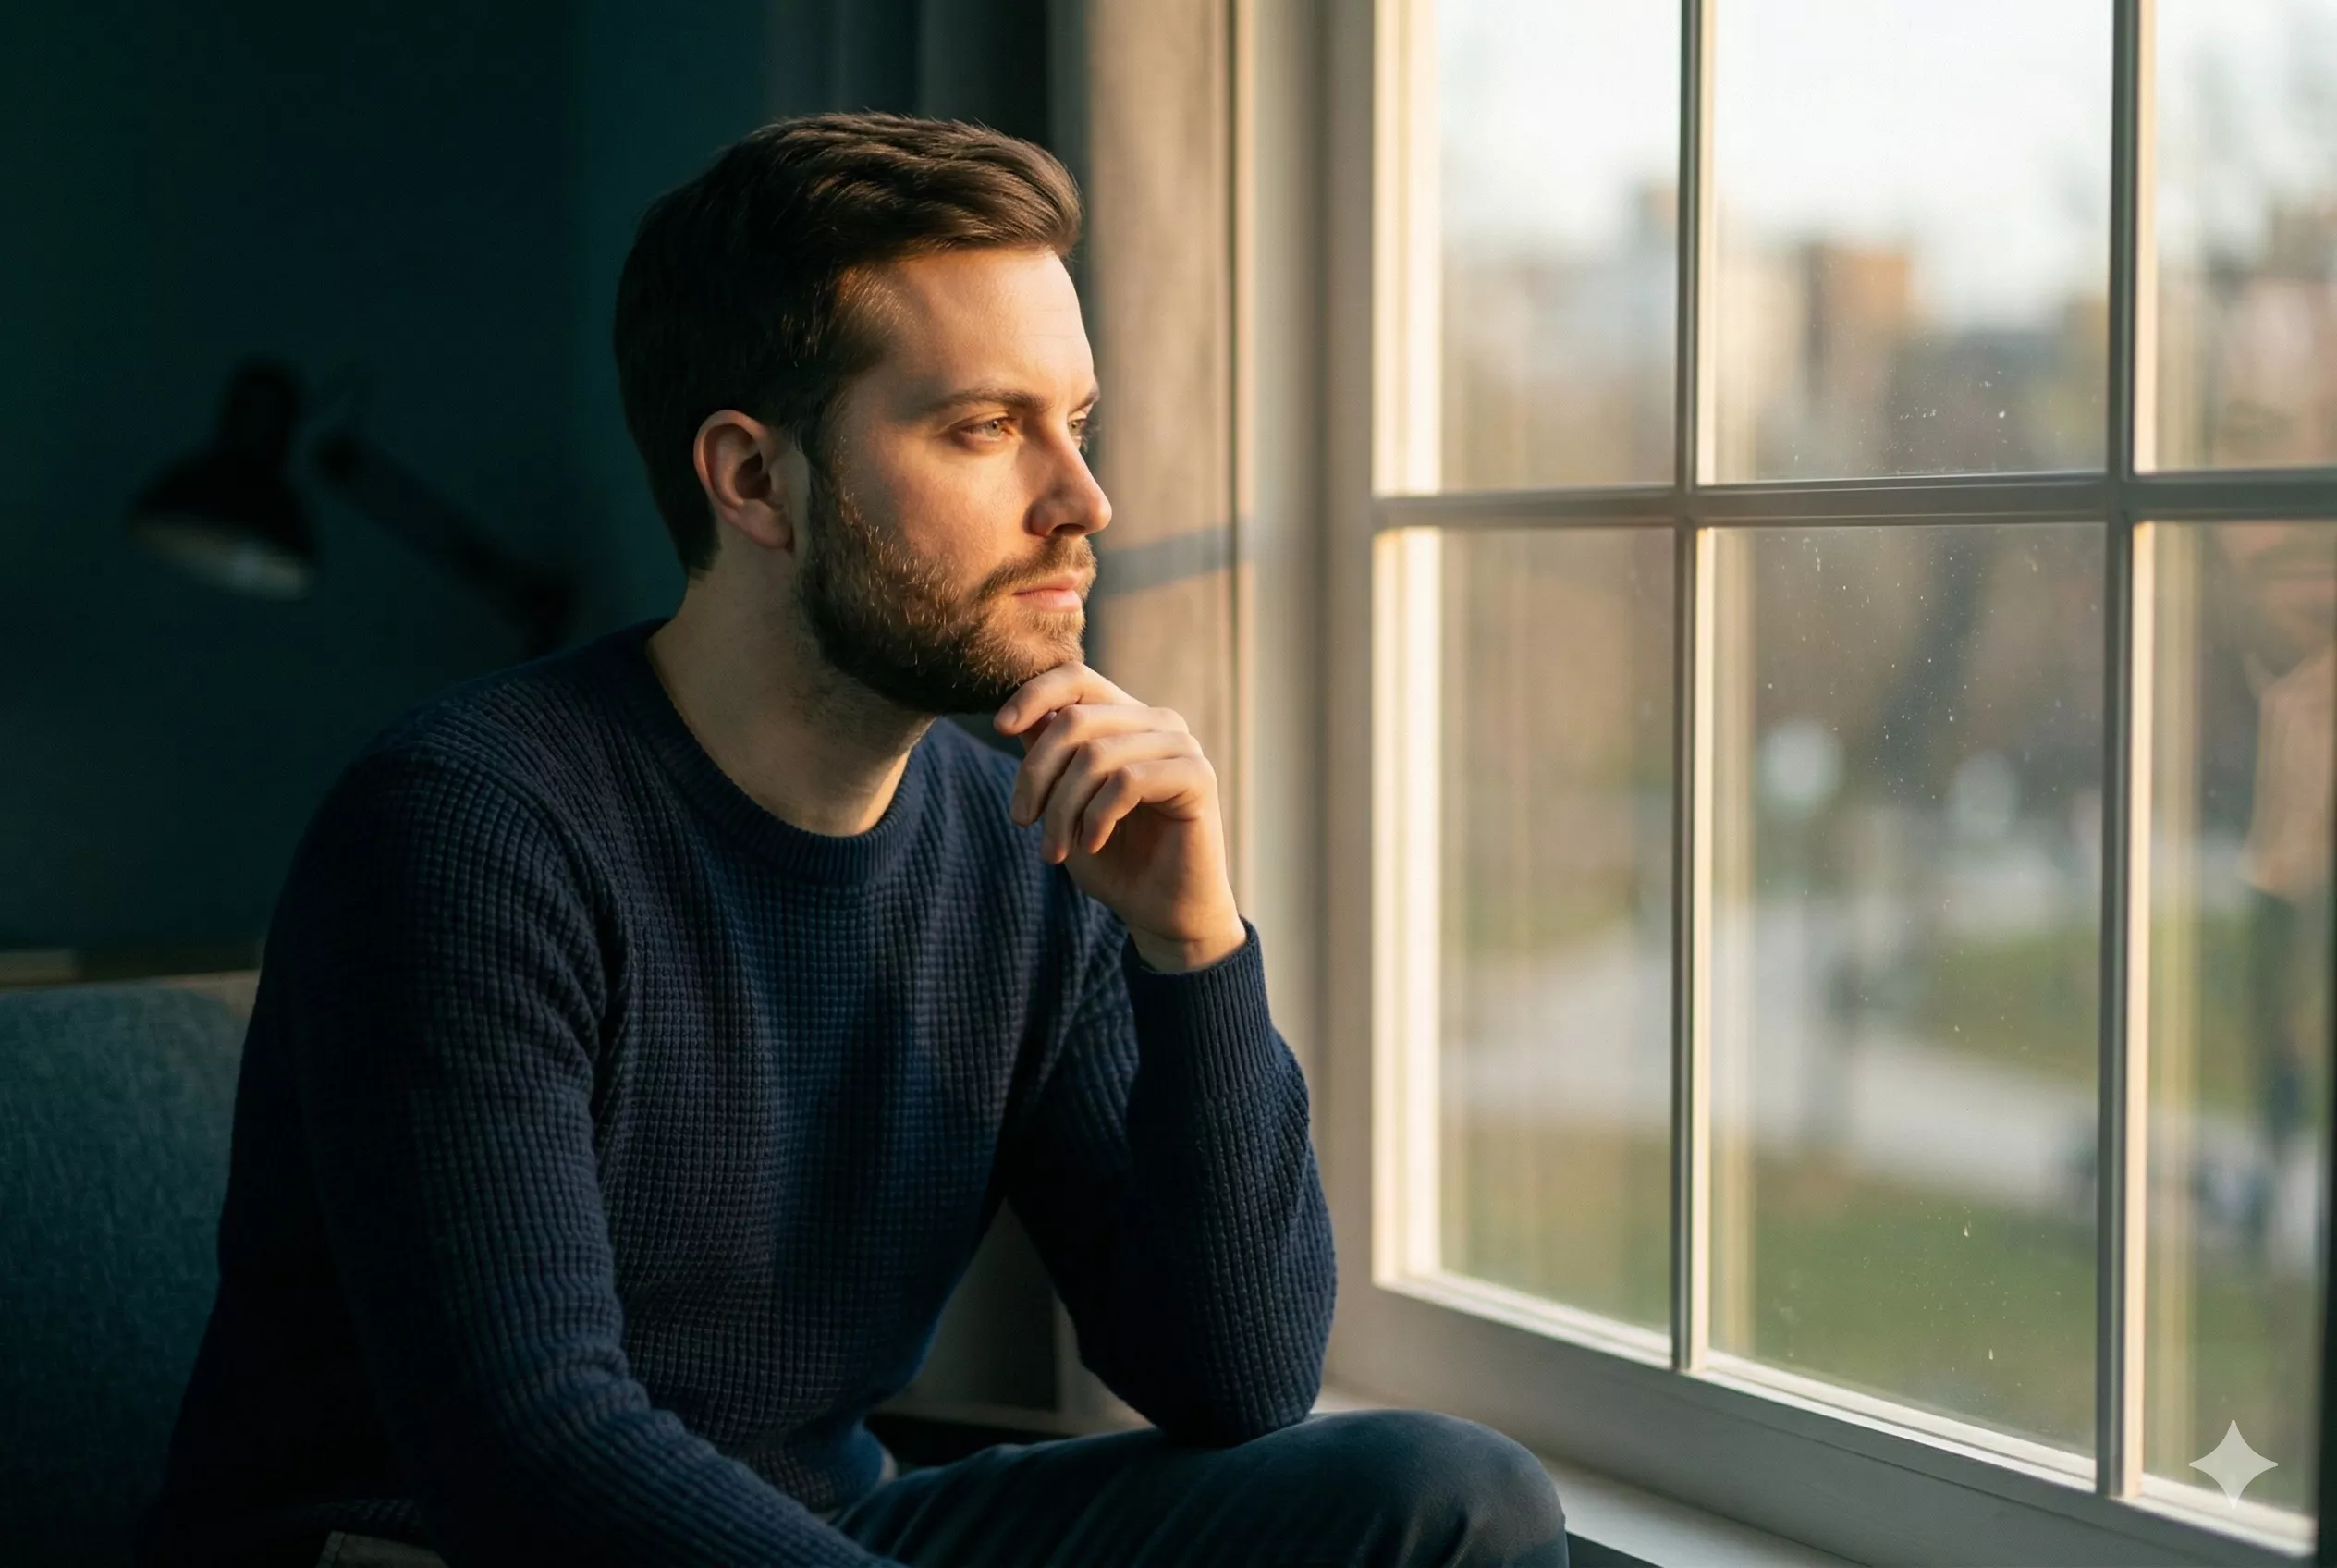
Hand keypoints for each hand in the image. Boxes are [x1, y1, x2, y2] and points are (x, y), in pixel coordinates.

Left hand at [996, 664, 1245, 971]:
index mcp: (1126, 720)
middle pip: (1074, 719)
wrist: (1162, 912)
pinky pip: (1128, 781)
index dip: (1033, 695)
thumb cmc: (1114, 860)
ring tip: (1055, 849)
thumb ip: (1048, 759)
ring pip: (1096, 754)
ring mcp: (1181, 746)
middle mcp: (1157, 723)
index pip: (1076, 678)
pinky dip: (1097, 816)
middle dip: (1036, 774)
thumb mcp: (1064, 805)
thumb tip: (1018, 718)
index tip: (1000, 729)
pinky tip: (1091, 844)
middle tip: (1023, 822)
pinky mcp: (1197, 776)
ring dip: (1063, 807)